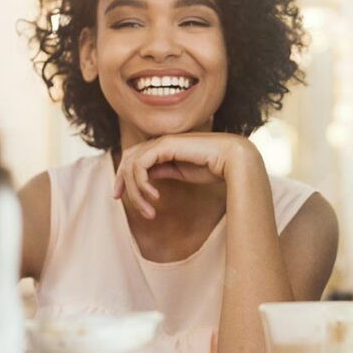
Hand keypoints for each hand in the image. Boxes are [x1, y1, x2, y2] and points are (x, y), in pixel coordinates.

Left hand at [113, 133, 259, 217]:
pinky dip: (142, 184)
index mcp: (165, 147)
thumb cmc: (215, 167)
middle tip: (119, 199)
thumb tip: (147, 178)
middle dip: (121, 181)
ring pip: (132, 165)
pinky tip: (155, 197)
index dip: (123, 176)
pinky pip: (140, 166)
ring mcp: (162, 142)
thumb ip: (164, 171)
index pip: (134, 158)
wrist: (233, 159)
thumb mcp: (182, 172)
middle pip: (128, 159)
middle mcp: (161, 142)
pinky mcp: (165, 146)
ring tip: (149, 210)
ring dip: (136, 191)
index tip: (120, 196)